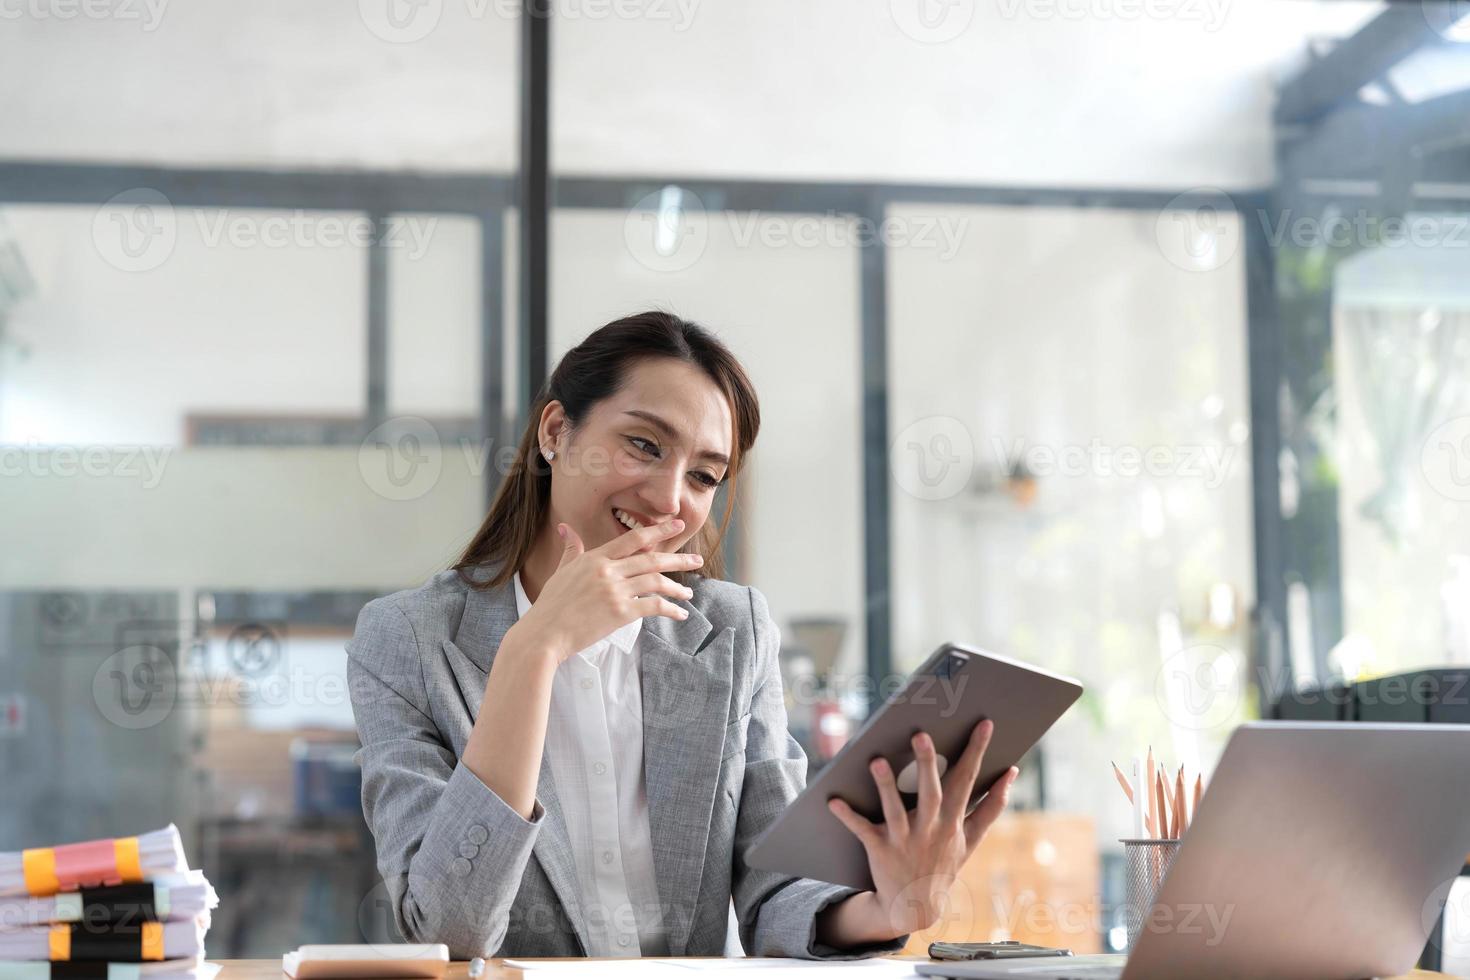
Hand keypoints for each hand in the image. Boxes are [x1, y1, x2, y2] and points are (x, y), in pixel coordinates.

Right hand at [511, 517, 703, 663]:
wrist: (543, 635)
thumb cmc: (549, 606)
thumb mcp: (560, 572)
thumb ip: (571, 550)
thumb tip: (566, 528)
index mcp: (595, 558)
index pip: (634, 539)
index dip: (659, 531)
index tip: (677, 526)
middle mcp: (608, 571)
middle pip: (652, 559)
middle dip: (678, 559)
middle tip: (696, 560)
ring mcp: (615, 591)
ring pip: (656, 582)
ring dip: (676, 588)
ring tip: (688, 594)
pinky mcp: (620, 613)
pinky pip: (653, 607)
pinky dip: (670, 609)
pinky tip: (679, 614)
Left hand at [826, 719, 1017, 939]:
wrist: (916, 907)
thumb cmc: (943, 864)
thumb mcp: (972, 839)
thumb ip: (991, 807)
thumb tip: (1012, 774)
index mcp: (953, 821)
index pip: (967, 780)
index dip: (976, 752)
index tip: (984, 723)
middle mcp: (930, 829)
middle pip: (930, 792)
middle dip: (927, 764)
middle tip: (920, 733)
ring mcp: (904, 840)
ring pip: (895, 810)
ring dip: (885, 786)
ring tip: (877, 760)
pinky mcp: (880, 850)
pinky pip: (862, 830)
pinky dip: (848, 816)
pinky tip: (832, 801)